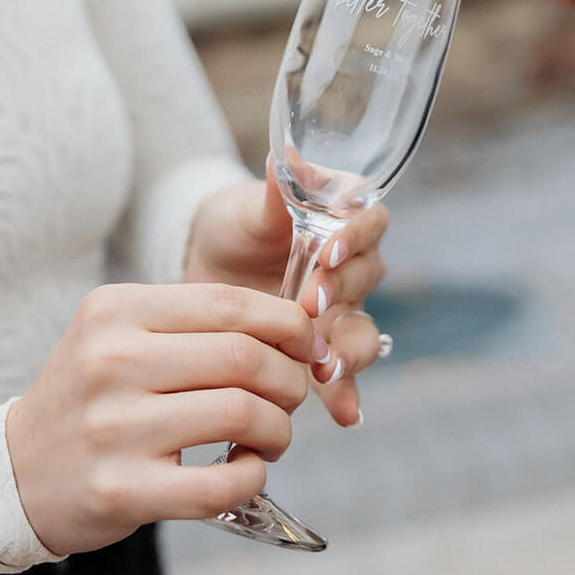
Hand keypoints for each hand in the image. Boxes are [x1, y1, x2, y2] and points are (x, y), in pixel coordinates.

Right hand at [5, 282, 314, 555]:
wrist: (16, 473)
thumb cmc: (91, 398)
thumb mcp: (121, 335)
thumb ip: (195, 324)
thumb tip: (294, 328)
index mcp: (115, 311)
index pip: (228, 303)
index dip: (287, 324)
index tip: (306, 344)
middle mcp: (111, 360)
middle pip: (244, 357)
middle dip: (290, 378)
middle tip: (292, 395)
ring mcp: (114, 427)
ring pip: (241, 413)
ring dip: (278, 428)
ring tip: (271, 436)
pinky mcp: (122, 490)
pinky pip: (221, 483)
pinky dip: (253, 476)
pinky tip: (245, 470)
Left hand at [185, 167, 388, 427]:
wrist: (205, 267)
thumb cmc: (235, 223)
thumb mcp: (247, 208)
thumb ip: (273, 193)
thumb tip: (286, 159)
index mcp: (343, 220)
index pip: (369, 222)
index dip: (354, 238)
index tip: (325, 252)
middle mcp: (351, 266)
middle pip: (367, 277)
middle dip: (341, 293)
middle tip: (309, 307)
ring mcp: (339, 312)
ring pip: (362, 330)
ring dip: (349, 351)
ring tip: (324, 371)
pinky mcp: (321, 350)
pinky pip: (345, 376)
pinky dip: (347, 395)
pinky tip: (345, 415)